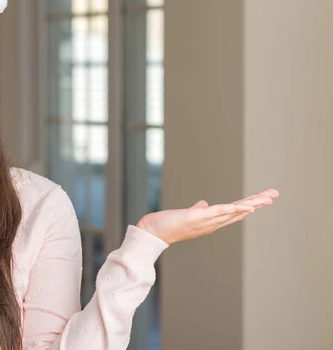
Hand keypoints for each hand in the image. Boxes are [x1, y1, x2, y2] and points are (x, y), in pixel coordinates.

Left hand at [136, 189, 279, 244]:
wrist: (153, 232)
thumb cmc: (168, 224)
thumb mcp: (187, 215)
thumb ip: (198, 209)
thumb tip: (203, 203)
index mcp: (210, 221)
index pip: (233, 212)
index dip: (249, 205)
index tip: (263, 199)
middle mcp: (212, 223)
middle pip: (239, 212)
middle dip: (257, 203)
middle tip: (274, 194)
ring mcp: (206, 221)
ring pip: (234, 211)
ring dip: (252, 204)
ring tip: (268, 198)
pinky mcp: (198, 217)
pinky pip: (220, 212)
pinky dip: (235, 209)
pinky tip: (248, 207)